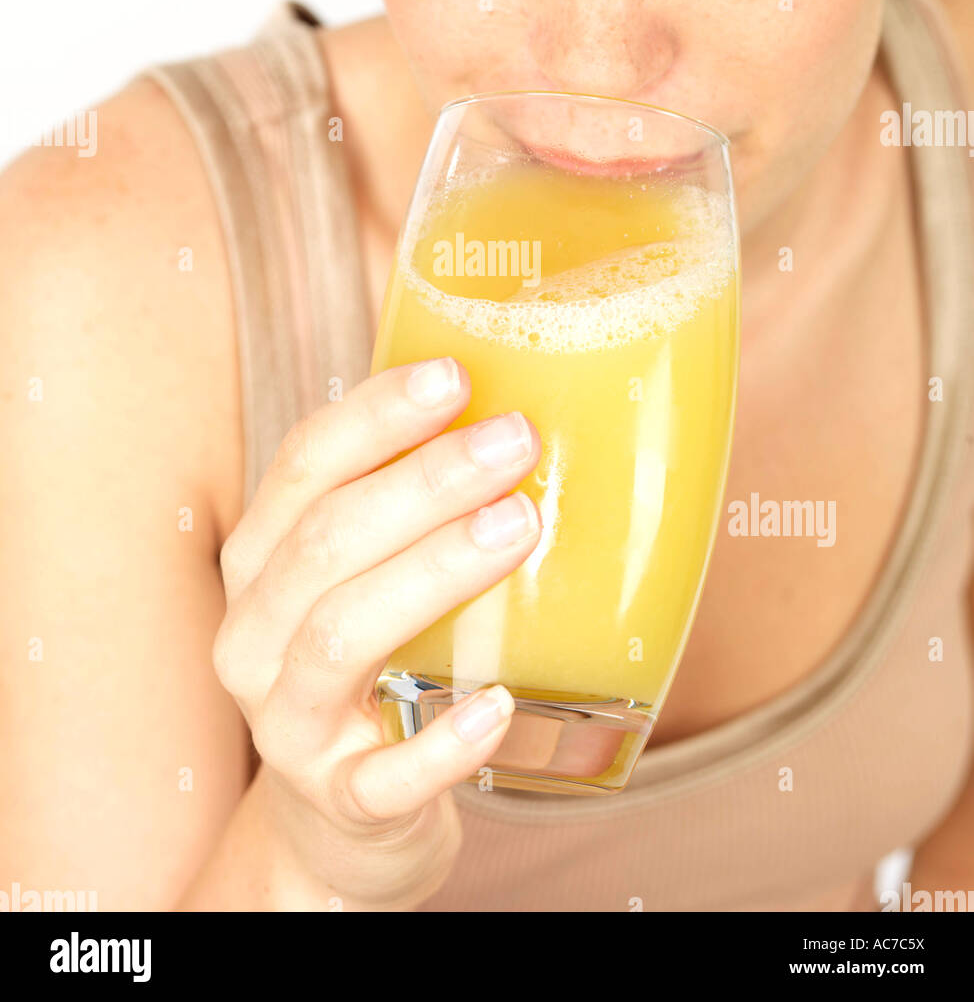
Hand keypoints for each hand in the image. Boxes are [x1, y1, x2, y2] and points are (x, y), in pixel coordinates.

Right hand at [212, 357, 540, 909]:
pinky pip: (385, 776)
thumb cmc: (374, 664)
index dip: (375, 414)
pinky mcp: (340, 801)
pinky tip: (499, 705)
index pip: (304, 464)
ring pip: (341, 637)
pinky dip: (443, 741)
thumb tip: (517, 401)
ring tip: (519, 526)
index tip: (456, 375)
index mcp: (261, 559)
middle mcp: (254, 634)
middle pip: (325, 541)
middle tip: (515, 441)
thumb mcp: (366, 575)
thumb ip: (409, 504)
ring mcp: (289, 724)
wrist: (341, 818)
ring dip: (433, 572)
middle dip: (422, 482)